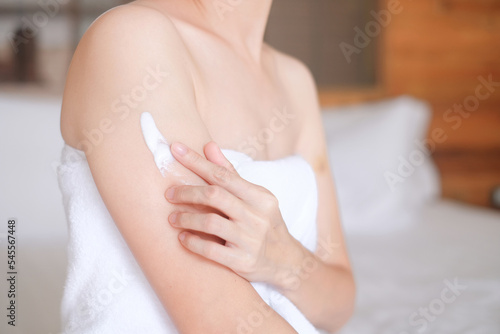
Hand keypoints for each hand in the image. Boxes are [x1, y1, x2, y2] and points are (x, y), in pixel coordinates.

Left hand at [165, 141, 301, 286]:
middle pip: (215, 195)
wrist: (285, 261)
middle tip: (169, 194)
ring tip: (172, 218)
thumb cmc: (264, 223)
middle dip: (187, 192)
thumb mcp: (254, 197)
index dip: (197, 161)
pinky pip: (211, 250)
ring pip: (211, 222)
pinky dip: (193, 242)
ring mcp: (251, 240)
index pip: (223, 174)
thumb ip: (230, 173)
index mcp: (260, 196)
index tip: (174, 149)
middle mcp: (257, 216)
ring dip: (186, 218)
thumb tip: (209, 146)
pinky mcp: (243, 261)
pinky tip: (182, 238)